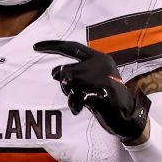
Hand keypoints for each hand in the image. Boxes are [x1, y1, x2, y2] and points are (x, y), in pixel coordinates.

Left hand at [35, 40, 149, 141]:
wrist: (127, 115)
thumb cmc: (107, 97)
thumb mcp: (93, 79)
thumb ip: (77, 72)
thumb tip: (54, 73)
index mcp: (98, 57)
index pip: (71, 47)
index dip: (52, 46)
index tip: (35, 46)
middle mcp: (98, 64)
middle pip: (65, 70)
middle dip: (63, 84)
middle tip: (73, 93)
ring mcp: (100, 78)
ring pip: (67, 83)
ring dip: (69, 96)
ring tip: (79, 101)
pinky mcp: (99, 93)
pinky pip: (75, 98)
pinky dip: (74, 105)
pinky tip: (80, 109)